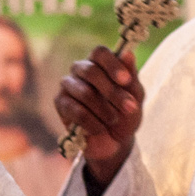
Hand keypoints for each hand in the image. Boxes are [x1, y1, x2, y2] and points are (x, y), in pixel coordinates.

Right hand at [56, 47, 143, 183]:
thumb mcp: (135, 98)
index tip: (126, 80)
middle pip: (90, 70)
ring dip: (105, 110)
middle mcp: (80, 69)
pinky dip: (93, 122)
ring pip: (85, 92)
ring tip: (114, 120)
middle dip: (112, 92)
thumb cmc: (125, 115)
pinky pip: (76, 111)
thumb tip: (128, 54)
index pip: (99, 52)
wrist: (113, 143)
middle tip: (129, 107)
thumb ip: (131, 78)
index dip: (112, 64)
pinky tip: (99, 128)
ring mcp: (68, 85)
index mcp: (99, 63)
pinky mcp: (60, 103)